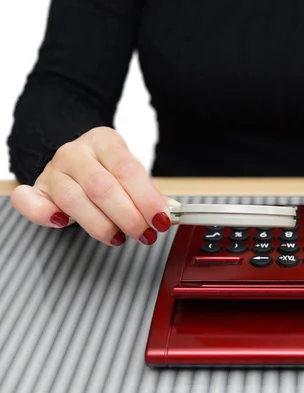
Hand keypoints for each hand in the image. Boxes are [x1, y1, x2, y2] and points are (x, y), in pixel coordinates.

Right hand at [11, 127, 177, 245]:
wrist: (74, 158)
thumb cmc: (106, 169)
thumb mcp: (129, 172)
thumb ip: (148, 192)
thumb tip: (168, 211)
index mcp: (104, 141)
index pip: (128, 170)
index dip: (147, 198)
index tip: (161, 220)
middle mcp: (75, 152)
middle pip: (102, 187)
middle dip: (128, 216)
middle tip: (144, 233)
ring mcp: (53, 170)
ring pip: (74, 199)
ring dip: (101, 224)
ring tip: (119, 237)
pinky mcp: (37, 188)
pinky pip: (30, 202)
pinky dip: (44, 215)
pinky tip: (62, 223)